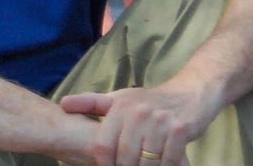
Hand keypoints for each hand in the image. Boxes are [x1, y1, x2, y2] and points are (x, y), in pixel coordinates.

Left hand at [60, 83, 219, 164]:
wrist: (189, 93)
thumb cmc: (149, 100)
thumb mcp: (118, 98)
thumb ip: (90, 103)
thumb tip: (62, 104)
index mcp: (119, 107)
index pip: (103, 146)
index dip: (104, 164)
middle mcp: (138, 113)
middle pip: (124, 158)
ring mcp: (160, 122)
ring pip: (147, 163)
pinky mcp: (181, 130)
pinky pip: (169, 161)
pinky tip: (163, 165)